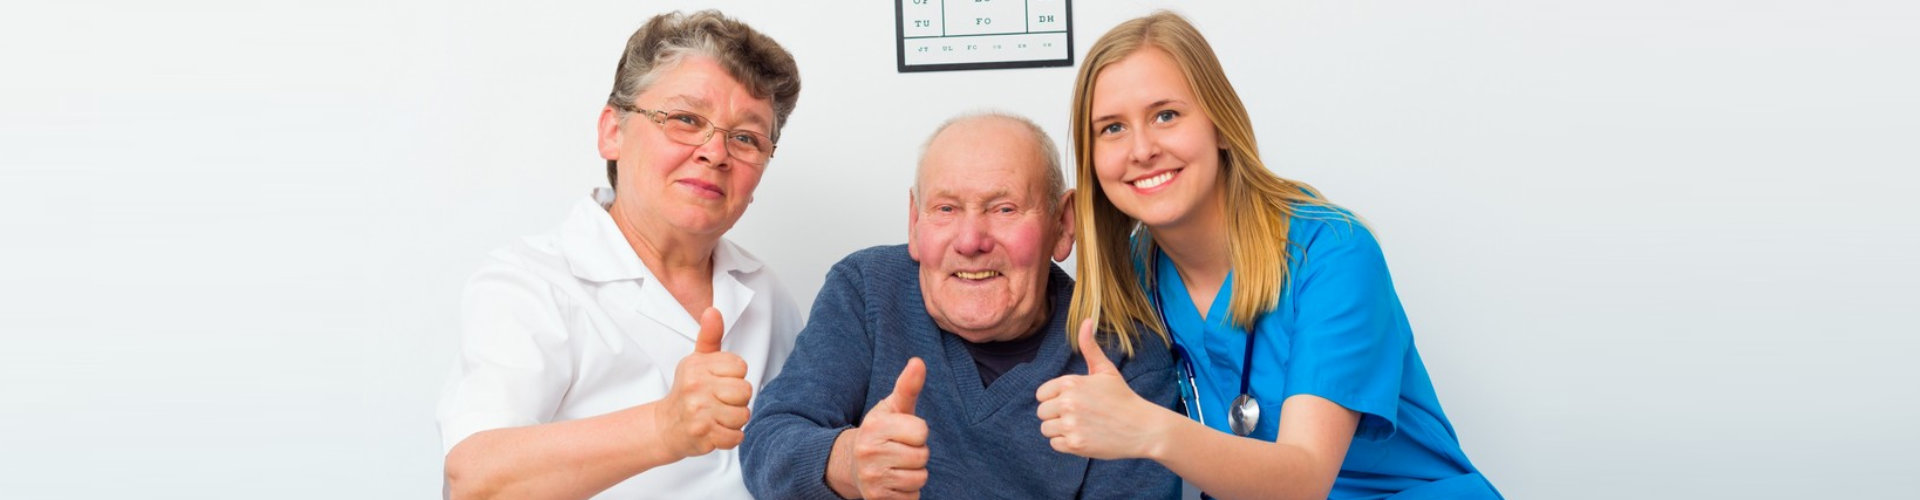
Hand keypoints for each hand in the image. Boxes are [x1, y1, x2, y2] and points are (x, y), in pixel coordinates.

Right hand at [654, 307, 753, 458]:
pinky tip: (717, 430)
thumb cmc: (688, 390)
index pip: (740, 367)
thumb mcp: (697, 361)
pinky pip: (736, 437)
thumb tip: (713, 311)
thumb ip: (710, 336)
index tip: (720, 381)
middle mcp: (696, 387)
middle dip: (738, 400)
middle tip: (721, 401)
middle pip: (745, 391)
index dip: (735, 377)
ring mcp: (698, 412)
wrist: (666, 426)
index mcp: (697, 366)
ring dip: (735, 420)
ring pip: (743, 415)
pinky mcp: (702, 434)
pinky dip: (731, 437)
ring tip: (719, 416)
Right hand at [848, 358, 929, 499]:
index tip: (904, 432)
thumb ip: (908, 386)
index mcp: (875, 426)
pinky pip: (913, 497)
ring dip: (914, 473)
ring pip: (919, 478)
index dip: (918, 432)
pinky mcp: (876, 498)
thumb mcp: (892, 408)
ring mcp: (872, 478)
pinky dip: (908, 491)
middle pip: (922, 456)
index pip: (921, 431)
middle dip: (917, 453)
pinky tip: (894, 480)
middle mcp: (869, 452)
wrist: (850, 464)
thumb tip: (919, 361)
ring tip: (898, 465)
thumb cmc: (880, 432)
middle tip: (900, 450)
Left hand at [1036, 319, 1174, 459]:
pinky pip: (1055, 444)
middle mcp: (1067, 403)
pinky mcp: (1075, 444)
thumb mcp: (1106, 370)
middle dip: (1056, 415)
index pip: (1041, 394)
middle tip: (1079, 416)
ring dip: (1059, 430)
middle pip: (1041, 412)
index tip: (1074, 402)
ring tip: (1081, 426)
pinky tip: (1083, 437)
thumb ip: (1089, 347)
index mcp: (1070, 383)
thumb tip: (1086, 320)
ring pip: (1046, 429)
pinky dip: (1066, 443)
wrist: (1143, 427)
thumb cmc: (1122, 397)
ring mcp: (1071, 424)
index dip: (1055, 399)